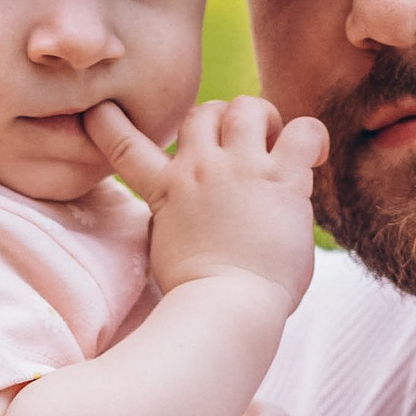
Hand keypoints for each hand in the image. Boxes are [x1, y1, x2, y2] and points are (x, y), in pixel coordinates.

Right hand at [86, 92, 327, 312]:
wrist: (226, 309)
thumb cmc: (200, 296)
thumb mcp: (167, 249)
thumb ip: (174, 217)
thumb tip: (189, 208)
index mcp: (166, 190)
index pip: (124, 144)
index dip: (109, 122)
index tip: (101, 110)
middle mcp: (198, 168)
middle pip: (203, 111)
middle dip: (224, 122)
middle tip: (245, 148)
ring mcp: (240, 169)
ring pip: (248, 107)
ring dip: (265, 120)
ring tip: (277, 147)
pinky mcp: (281, 178)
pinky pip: (302, 129)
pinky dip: (311, 136)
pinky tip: (314, 156)